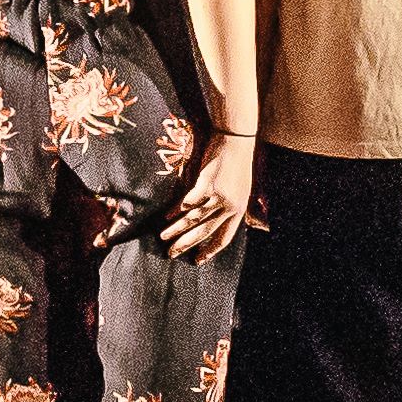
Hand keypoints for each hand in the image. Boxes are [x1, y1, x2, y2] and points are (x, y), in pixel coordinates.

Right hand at [158, 128, 259, 264]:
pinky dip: (177, 209)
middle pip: (205, 232)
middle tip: (172, 253)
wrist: (236, 141)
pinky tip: (168, 215)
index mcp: (238, 210)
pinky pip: (188, 202)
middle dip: (187, 244)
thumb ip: (227, 206)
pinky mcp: (207, 185)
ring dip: (176, 229)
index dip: (210, 251)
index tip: (197, 260)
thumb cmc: (236, 164)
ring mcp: (218, 196)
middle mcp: (229, 207)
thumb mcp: (238, 189)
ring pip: (193, 219)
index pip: (224, 238)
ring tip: (163, 236)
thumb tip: (212, 219)